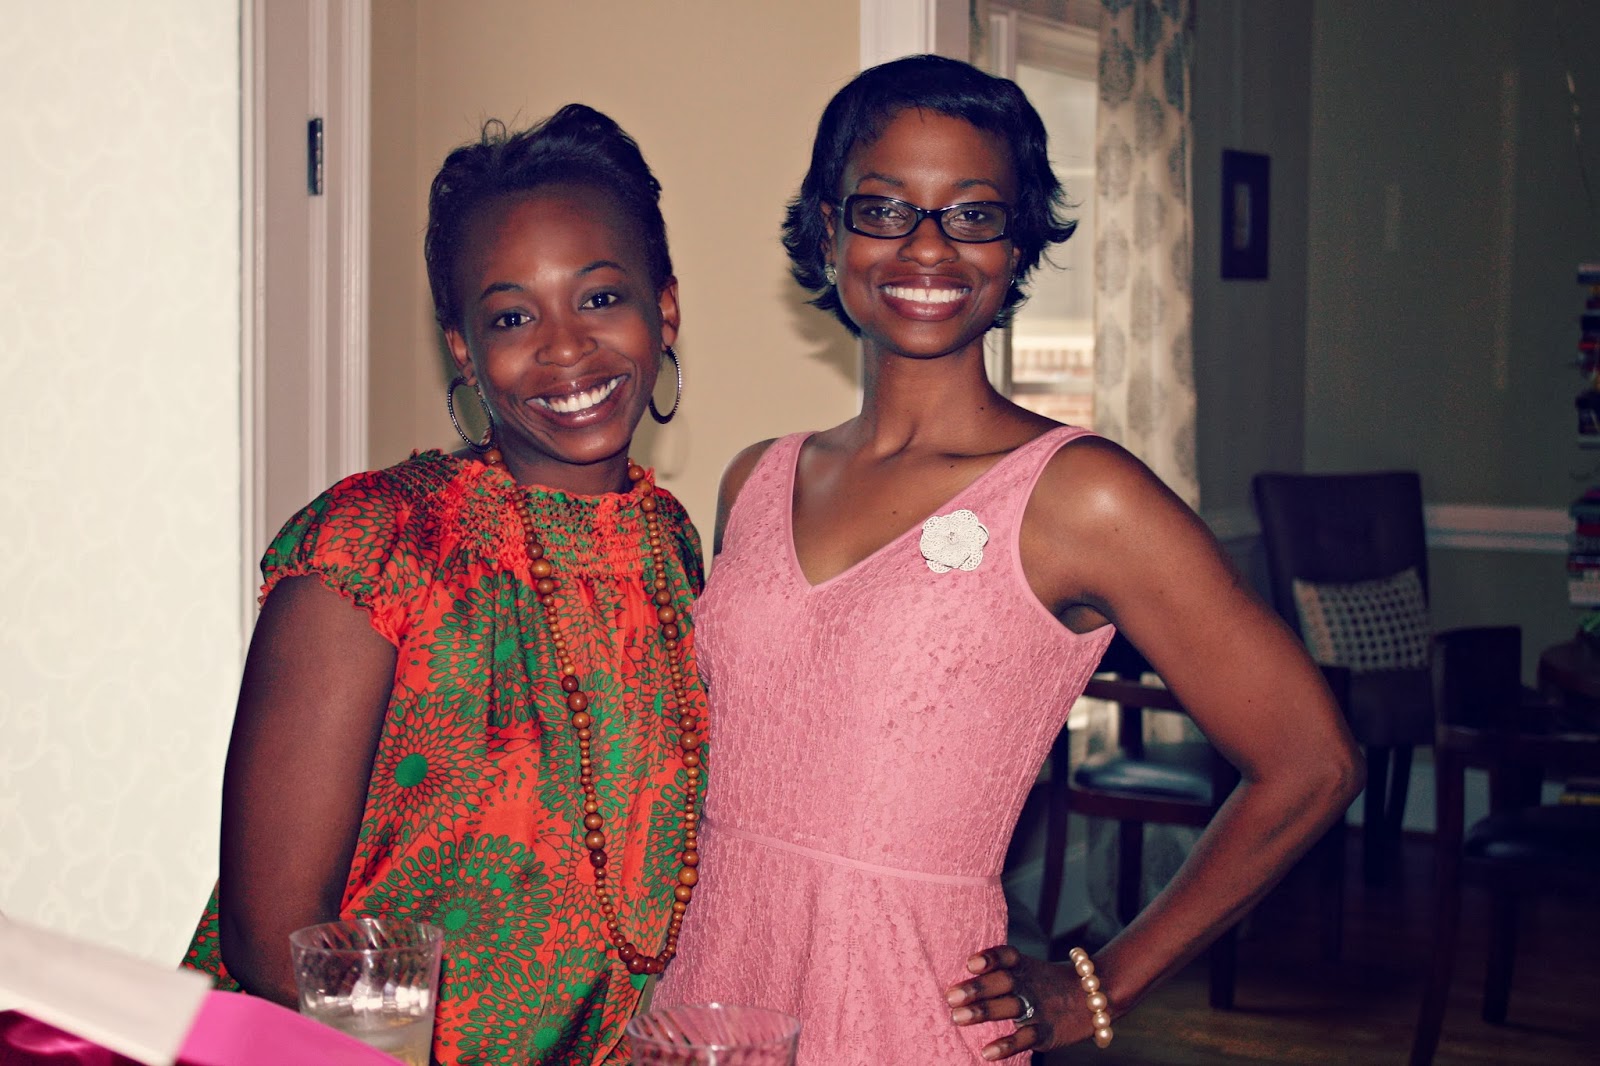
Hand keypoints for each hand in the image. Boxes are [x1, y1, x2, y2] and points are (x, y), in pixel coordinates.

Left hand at [945, 945, 1086, 1059]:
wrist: (1093, 997)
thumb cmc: (1046, 984)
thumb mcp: (1027, 970)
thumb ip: (997, 973)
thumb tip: (957, 984)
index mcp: (1023, 966)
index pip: (1006, 956)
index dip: (990, 959)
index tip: (970, 964)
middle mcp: (1029, 984)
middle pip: (1003, 982)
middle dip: (977, 989)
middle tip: (950, 997)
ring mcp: (1039, 1007)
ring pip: (1010, 1008)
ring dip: (983, 1012)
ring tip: (956, 1018)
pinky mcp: (1046, 1032)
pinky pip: (1025, 1038)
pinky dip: (1006, 1045)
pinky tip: (986, 1052)